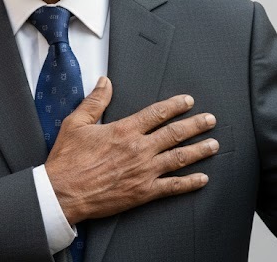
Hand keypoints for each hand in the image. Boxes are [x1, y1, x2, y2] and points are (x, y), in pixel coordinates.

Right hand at [44, 76, 218, 224]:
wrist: (63, 193)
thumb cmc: (67, 161)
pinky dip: (190, 182)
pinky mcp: (143, 192)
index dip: (175, 106)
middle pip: (175, 134)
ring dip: (199, 150)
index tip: (188, 102)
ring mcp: (144, 172)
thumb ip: (95, 101)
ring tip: (213, 144)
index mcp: (124, 130)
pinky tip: (202, 179)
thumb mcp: (76, 123)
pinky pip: (173, 186)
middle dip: (196, 125)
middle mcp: (138, 149)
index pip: (156, 113)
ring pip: (179, 158)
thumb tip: (105, 82)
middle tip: (210, 120)